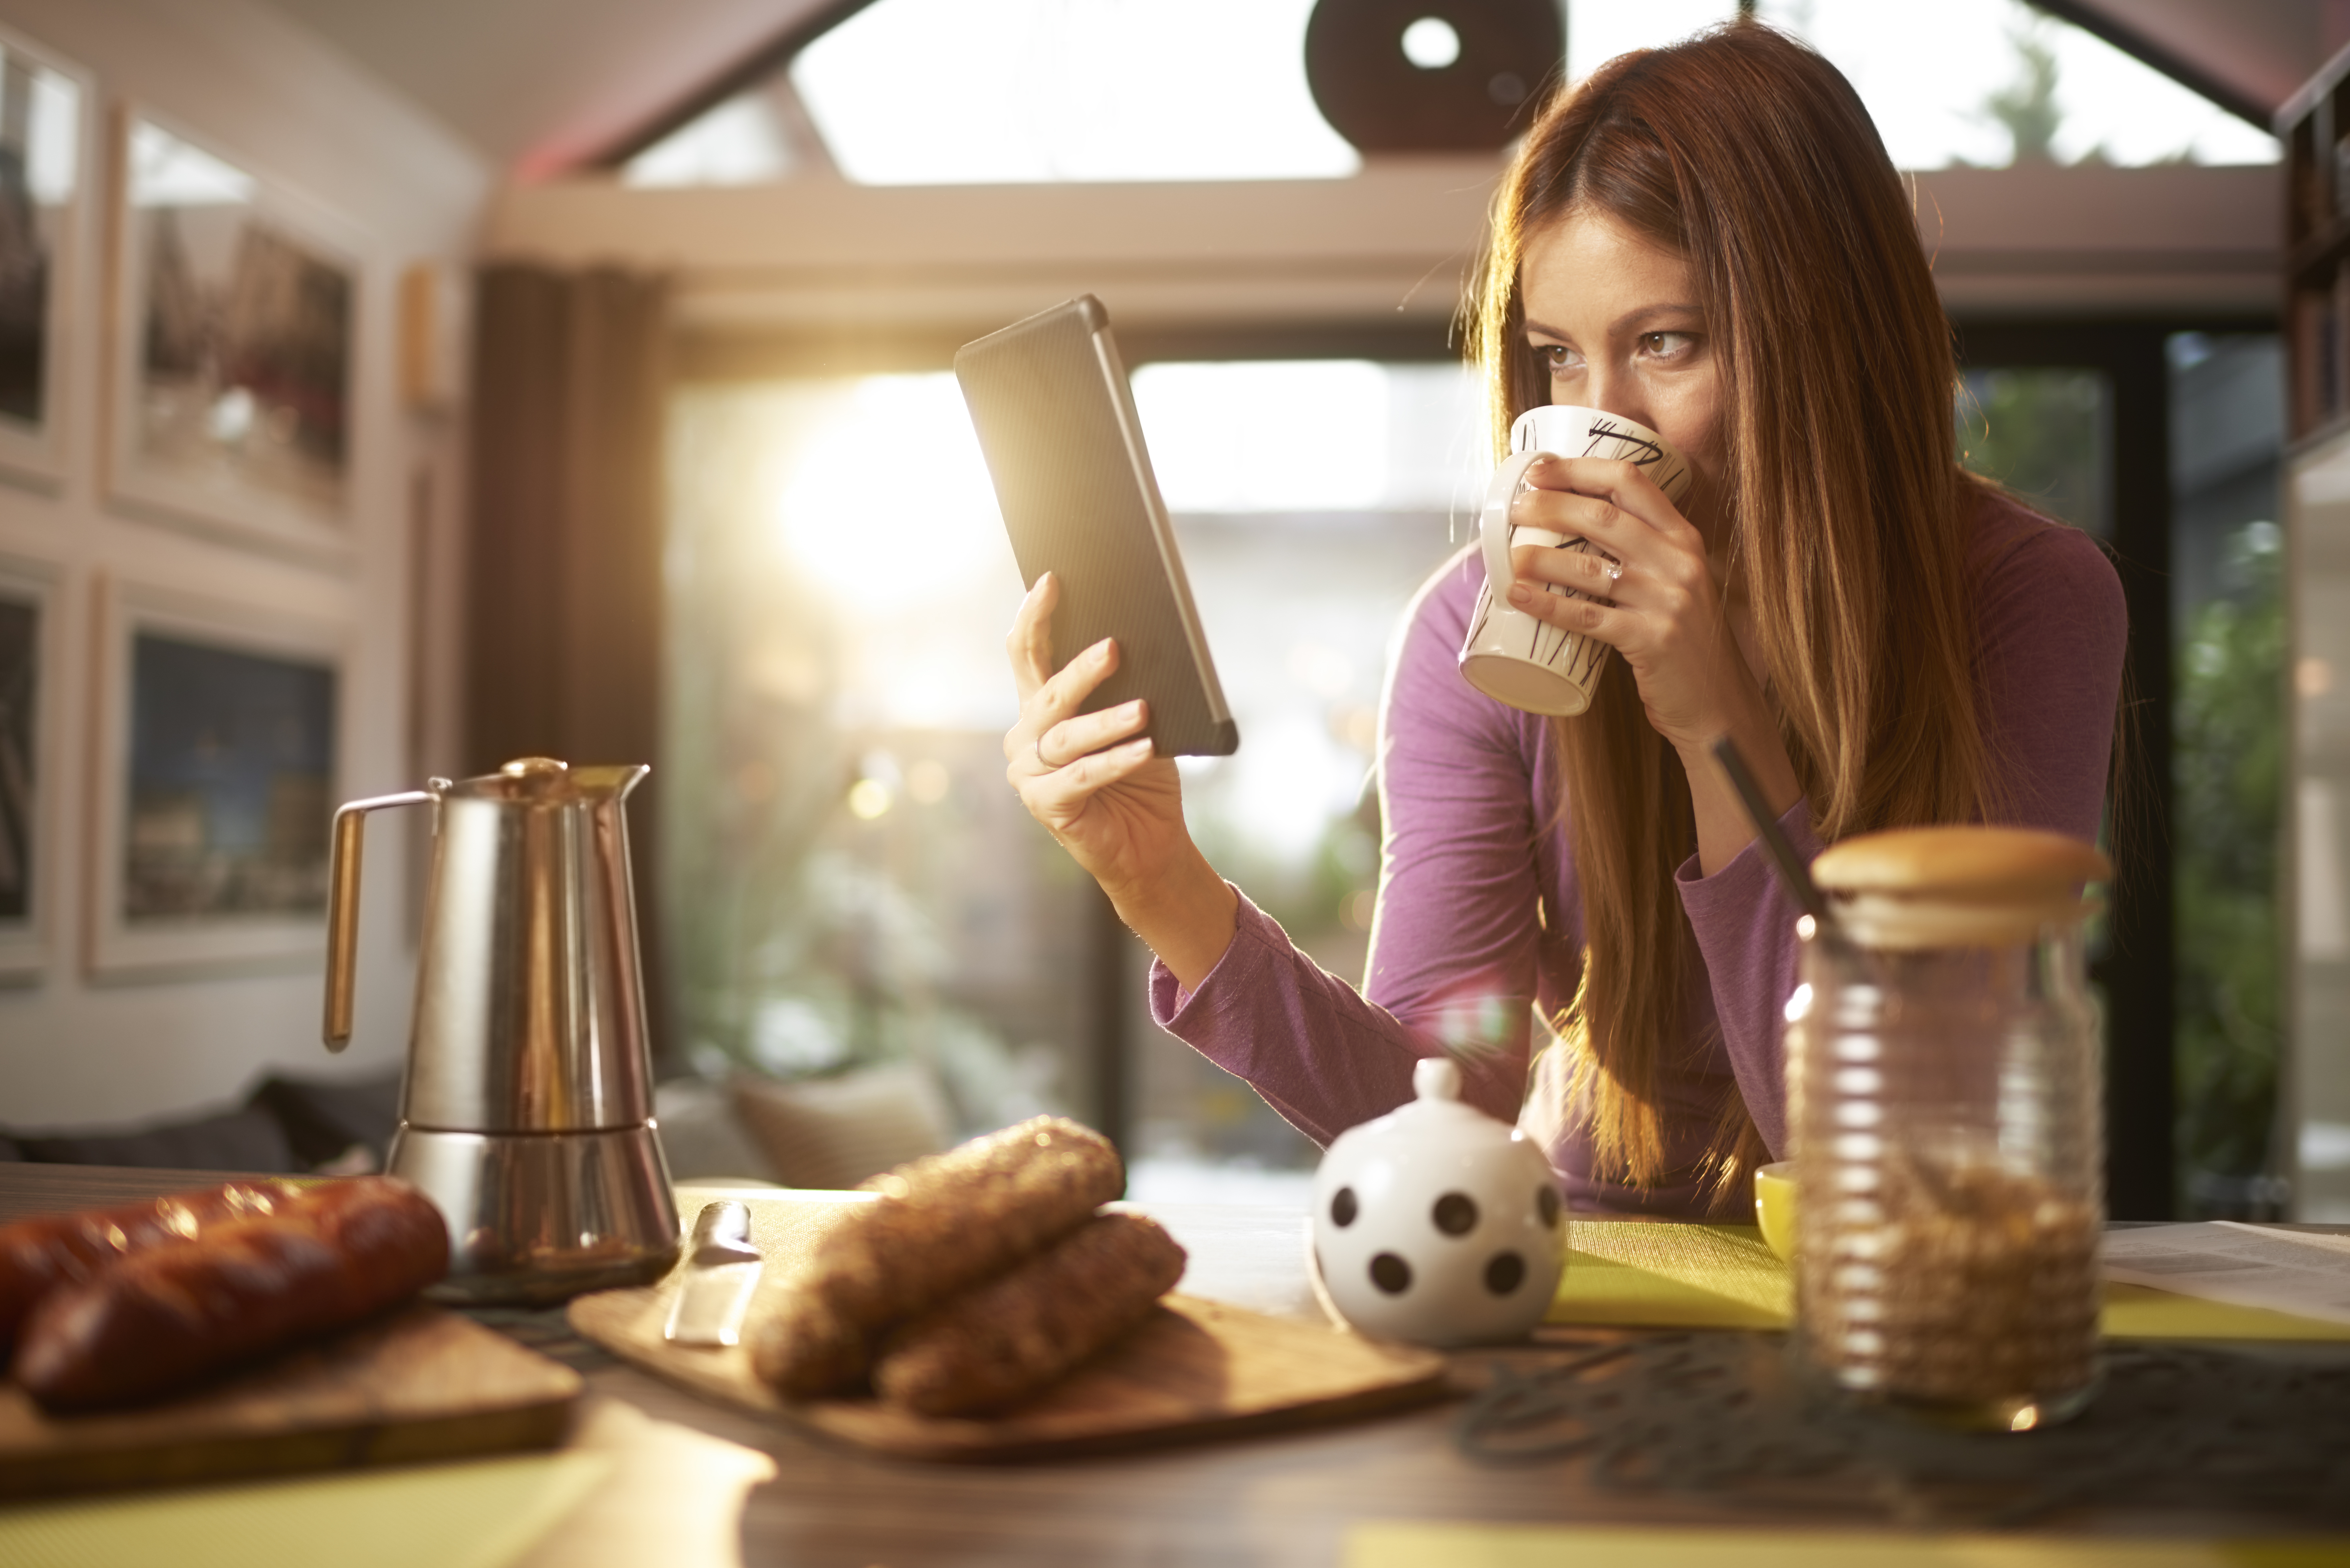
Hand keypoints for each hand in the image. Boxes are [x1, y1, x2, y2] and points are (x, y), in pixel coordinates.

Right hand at [1004, 573, 1235, 985]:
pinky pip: (1081, 777)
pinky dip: (1114, 762)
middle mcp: (1025, 737)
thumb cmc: (1141, 776)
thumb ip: (1124, 687)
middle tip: (1113, 647)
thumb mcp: (1136, 721)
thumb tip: (1135, 639)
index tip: (1051, 580)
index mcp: (1039, 708)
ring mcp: (1029, 773)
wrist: (1148, 844)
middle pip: (1046, 693)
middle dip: (1080, 670)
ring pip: (1066, 737)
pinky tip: (1143, 749)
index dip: (1035, 617)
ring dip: (1107, 722)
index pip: (1026, 654)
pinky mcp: (1046, 805)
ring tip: (1143, 710)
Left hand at [1500, 456, 1802, 872]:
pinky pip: (1588, 616)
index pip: (1631, 482)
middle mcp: (1680, 561)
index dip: (1580, 469)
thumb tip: (1570, 530)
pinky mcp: (1652, 639)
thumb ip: (1640, 555)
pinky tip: (1519, 596)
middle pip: (1604, 516)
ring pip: (1591, 566)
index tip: (1540, 468)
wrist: (1719, 705)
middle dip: (1553, 504)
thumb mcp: (1674, 586)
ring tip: (1509, 552)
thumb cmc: (1684, 643)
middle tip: (1515, 507)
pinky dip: (1548, 604)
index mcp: (1684, 539)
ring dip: (1542, 555)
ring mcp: (1668, 600)